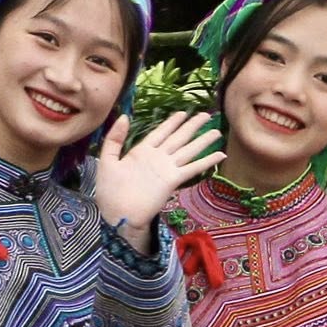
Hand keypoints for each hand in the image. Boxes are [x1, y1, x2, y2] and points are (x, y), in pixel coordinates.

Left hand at [94, 110, 225, 248]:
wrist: (118, 215)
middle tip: (206, 115)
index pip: (160, 132)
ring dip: (202, 141)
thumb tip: (125, 116)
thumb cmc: (109, 191)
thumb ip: (114, 138)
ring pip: (188, 150)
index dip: (171, 122)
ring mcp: (166, 168)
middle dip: (192, 126)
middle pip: (178, 137)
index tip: (183, 112)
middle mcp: (157, 157)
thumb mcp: (107, 160)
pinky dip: (206, 162)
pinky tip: (219, 155)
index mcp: (141, 151)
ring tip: (216, 131)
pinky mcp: (172, 180)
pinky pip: (192, 168)